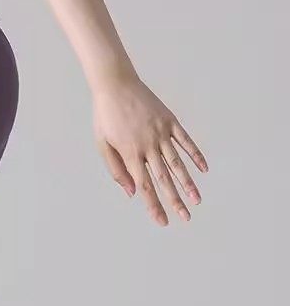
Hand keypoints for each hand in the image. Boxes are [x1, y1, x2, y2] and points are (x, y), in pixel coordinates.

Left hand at [93, 75, 207, 225]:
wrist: (116, 84)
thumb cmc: (106, 116)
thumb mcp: (102, 144)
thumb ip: (116, 170)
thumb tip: (132, 193)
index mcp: (130, 153)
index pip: (144, 186)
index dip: (154, 206)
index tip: (163, 221)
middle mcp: (148, 145)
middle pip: (164, 179)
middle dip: (174, 201)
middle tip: (185, 218)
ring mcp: (161, 132)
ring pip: (177, 163)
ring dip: (188, 183)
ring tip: (197, 200)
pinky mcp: (170, 121)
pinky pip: (185, 141)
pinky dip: (196, 155)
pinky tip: (204, 169)